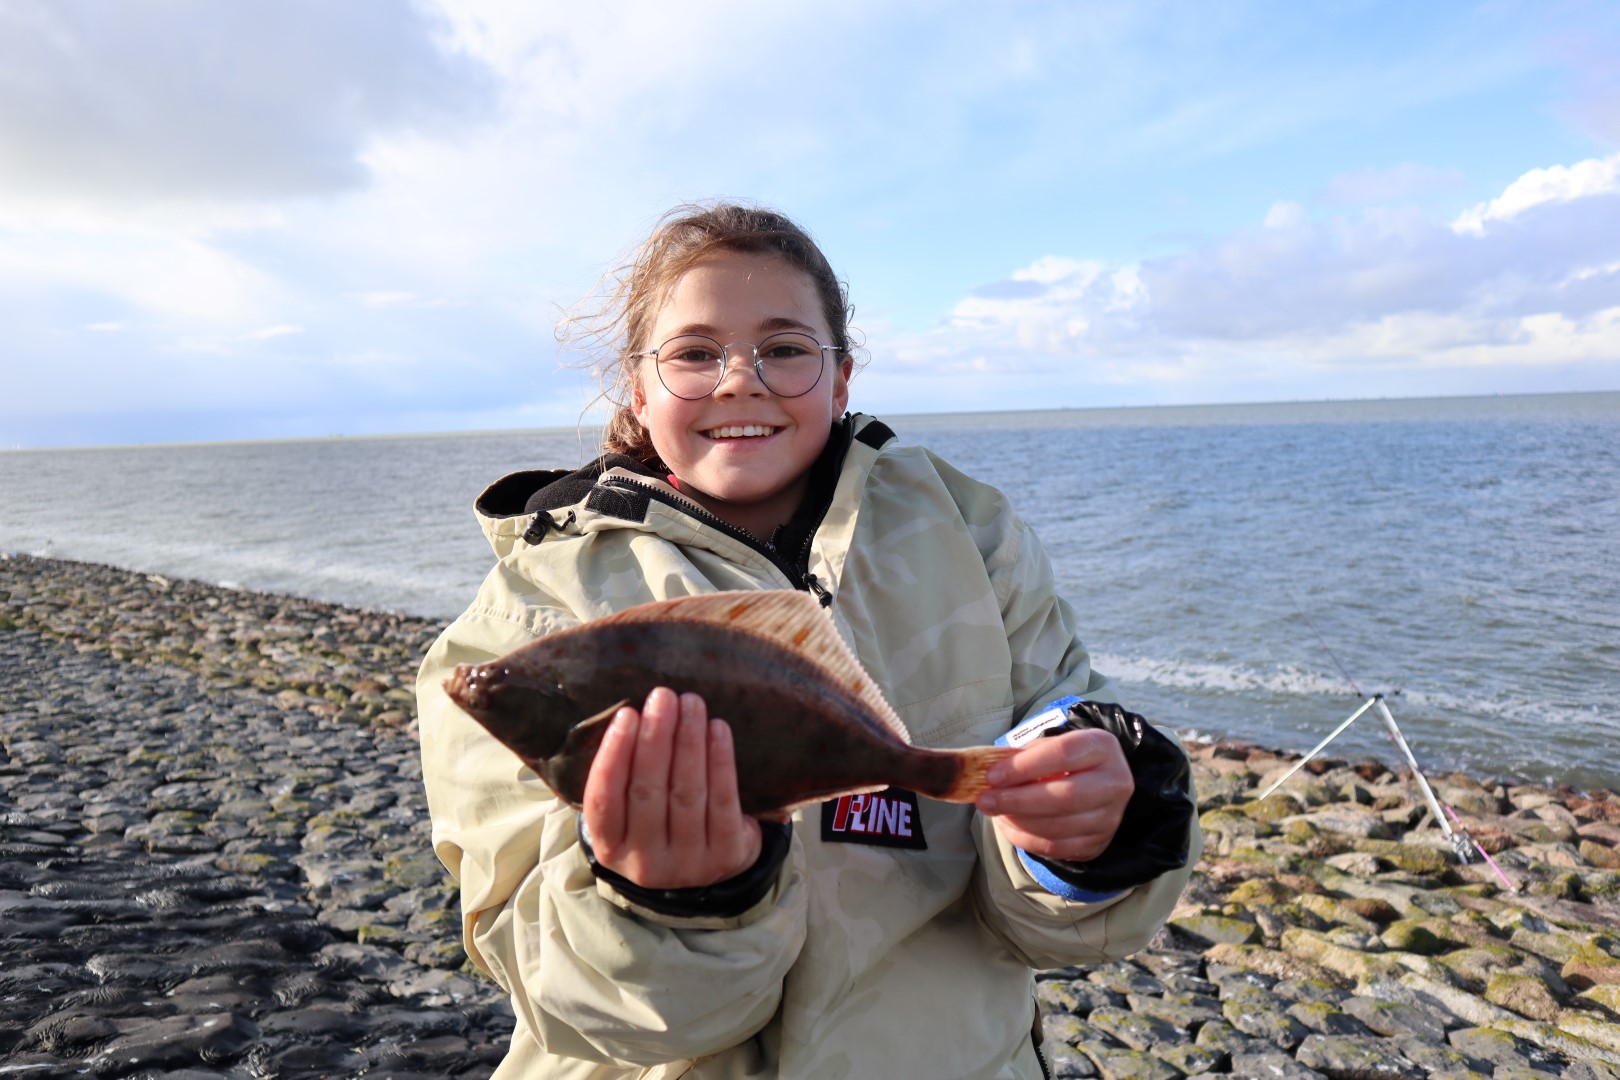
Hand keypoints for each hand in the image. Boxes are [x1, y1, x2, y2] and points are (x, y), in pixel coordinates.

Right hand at [582, 686, 761, 889]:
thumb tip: (633, 714)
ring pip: (686, 793)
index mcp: (611, 849)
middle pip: (647, 792)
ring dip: (689, 741)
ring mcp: (687, 864)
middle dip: (655, 738)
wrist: (711, 868)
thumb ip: (624, 776)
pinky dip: (720, 761)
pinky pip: (722, 801)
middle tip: (663, 696)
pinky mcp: (726, 855)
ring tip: (692, 703)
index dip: (614, 755)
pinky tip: (718, 729)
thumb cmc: (663, 823)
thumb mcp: (632, 815)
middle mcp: (645, 863)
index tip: (627, 714)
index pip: (604, 800)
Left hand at [974, 728, 1133, 862]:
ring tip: (994, 812)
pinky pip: (1057, 848)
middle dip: (1018, 800)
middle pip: (1065, 796)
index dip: (1025, 766)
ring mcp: (1110, 817)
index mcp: (1102, 747)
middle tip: (985, 800)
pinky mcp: (1098, 843)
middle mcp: (1114, 783)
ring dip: (1019, 822)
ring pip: (1060, 827)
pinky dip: (1026, 839)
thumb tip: (991, 777)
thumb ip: (1024, 756)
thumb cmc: (1064, 760)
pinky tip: (1008, 825)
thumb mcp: (1049, 745)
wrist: (1096, 782)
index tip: (993, 776)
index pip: (1064, 754)